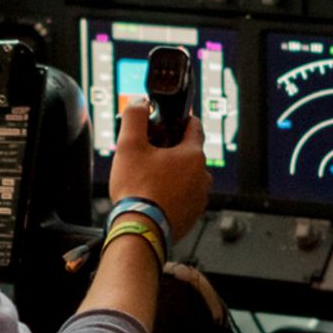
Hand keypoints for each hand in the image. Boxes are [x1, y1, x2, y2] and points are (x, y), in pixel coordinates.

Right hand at [107, 95, 209, 238]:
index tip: (173, 119)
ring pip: (187, 177)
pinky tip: (153, 196)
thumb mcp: (129, 145)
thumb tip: (140, 103)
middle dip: (171, 150)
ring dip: (172, 173)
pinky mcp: (192, 216)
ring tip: (149, 178)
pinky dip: (172, 193)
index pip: (194, 127)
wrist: (140, 229)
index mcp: (193, 155)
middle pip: (189, 153)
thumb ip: (135, 117)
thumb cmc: (137, 189)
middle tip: (149, 153)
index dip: (181, 119)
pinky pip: (184, 197)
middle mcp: (203, 176)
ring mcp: (199, 198)